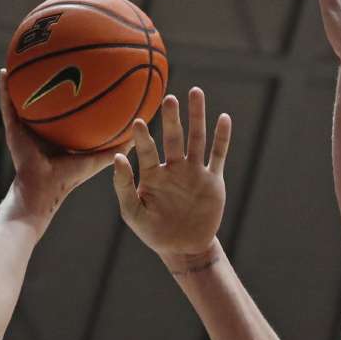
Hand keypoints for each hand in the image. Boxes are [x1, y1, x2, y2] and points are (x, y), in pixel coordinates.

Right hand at [0, 69, 124, 221]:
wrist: (43, 189)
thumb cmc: (70, 178)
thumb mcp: (97, 159)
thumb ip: (116, 147)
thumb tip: (139, 132)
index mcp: (61, 134)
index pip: (68, 109)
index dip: (74, 92)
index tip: (84, 72)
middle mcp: (42, 128)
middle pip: (46, 98)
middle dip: (50, 77)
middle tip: (57, 56)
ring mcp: (26, 127)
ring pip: (23, 97)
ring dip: (23, 78)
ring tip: (25, 55)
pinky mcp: (13, 128)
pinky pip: (7, 104)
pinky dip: (4, 88)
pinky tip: (4, 71)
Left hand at [111, 87, 231, 259]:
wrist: (184, 247)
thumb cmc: (154, 231)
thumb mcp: (133, 213)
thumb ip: (123, 186)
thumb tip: (116, 157)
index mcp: (152, 174)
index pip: (147, 150)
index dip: (143, 137)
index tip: (137, 122)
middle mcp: (174, 168)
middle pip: (174, 137)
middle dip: (172, 117)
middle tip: (169, 97)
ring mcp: (194, 172)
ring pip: (197, 139)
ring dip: (197, 116)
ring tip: (196, 92)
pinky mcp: (213, 180)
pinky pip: (218, 155)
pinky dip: (222, 137)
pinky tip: (223, 118)